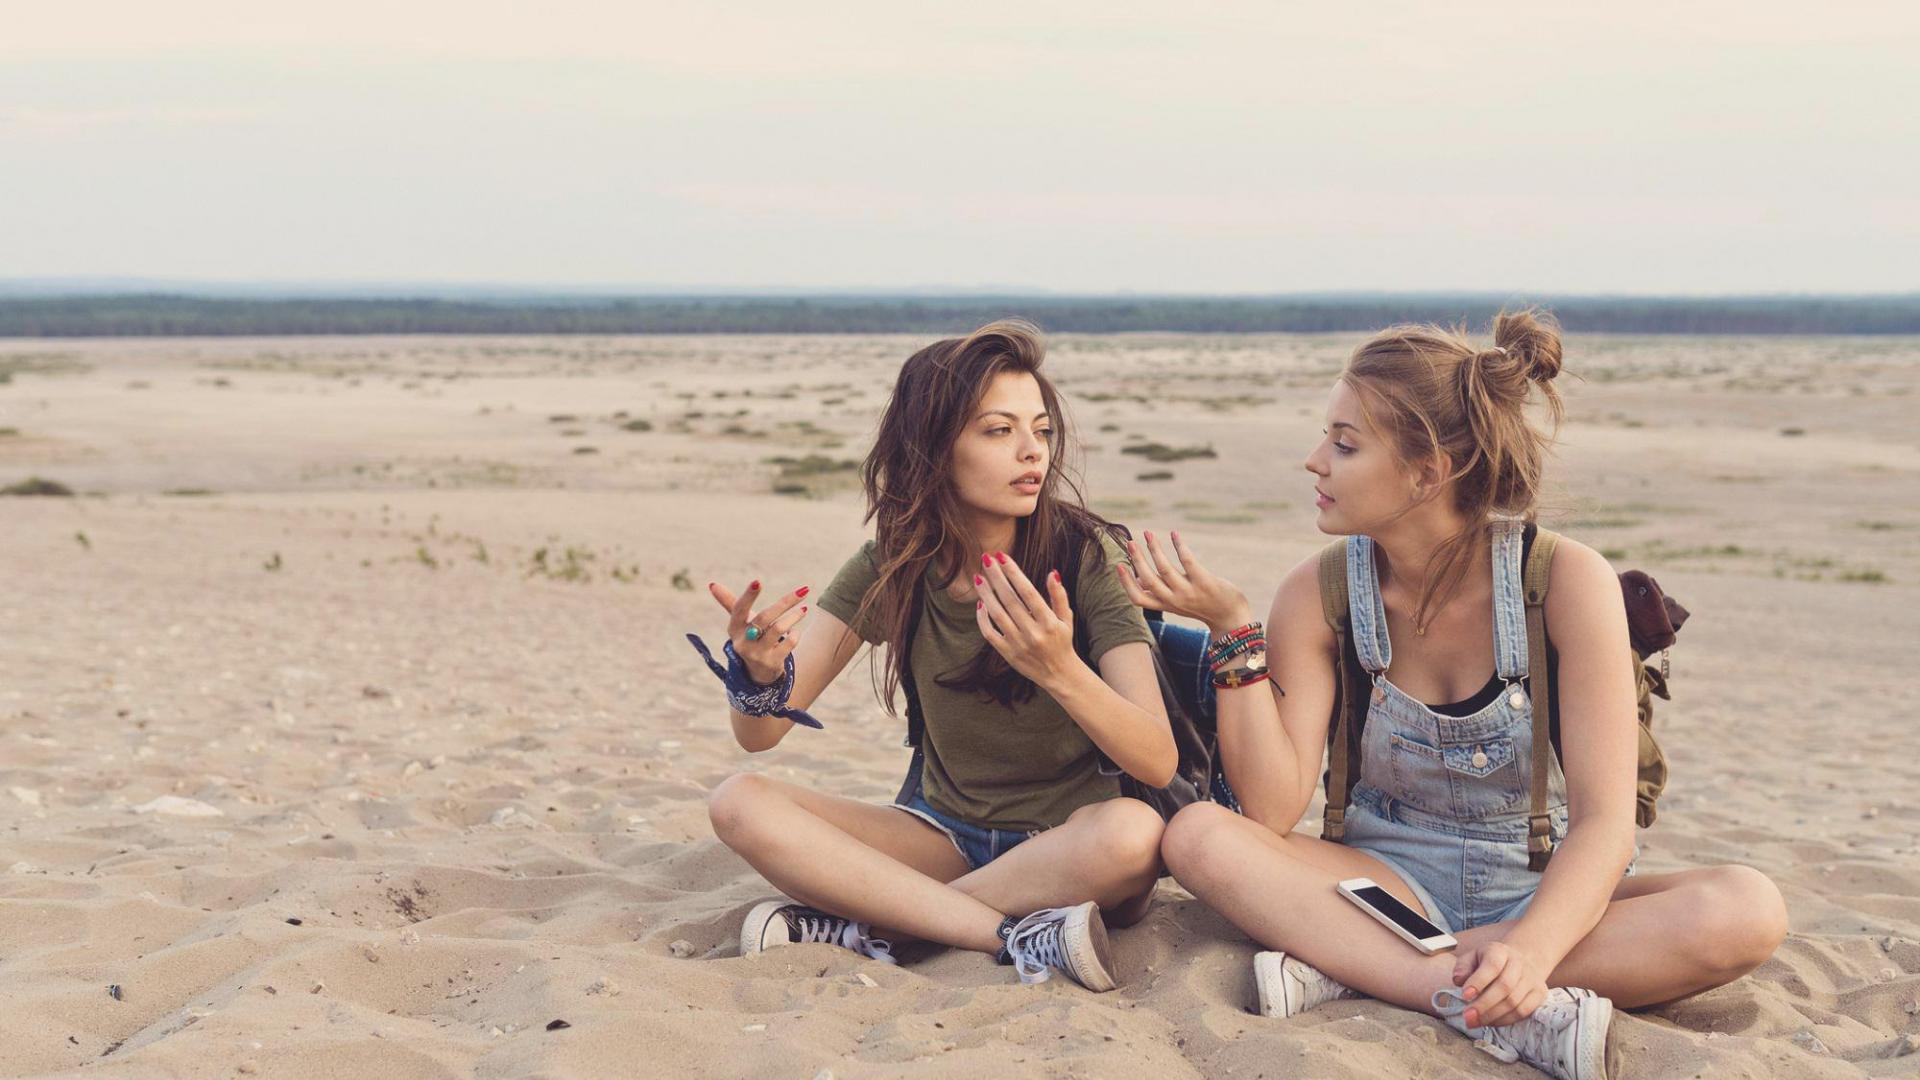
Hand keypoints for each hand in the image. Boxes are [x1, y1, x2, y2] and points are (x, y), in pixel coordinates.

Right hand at [708, 579, 810, 684]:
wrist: (758, 671)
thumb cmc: (750, 637)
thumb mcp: (740, 622)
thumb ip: (729, 602)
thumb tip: (712, 584)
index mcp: (734, 628)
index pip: (739, 609)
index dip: (748, 596)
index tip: (758, 581)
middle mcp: (743, 642)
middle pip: (764, 617)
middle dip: (785, 602)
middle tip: (803, 590)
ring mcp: (757, 654)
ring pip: (779, 629)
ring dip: (794, 617)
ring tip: (803, 609)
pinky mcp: (771, 663)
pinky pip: (789, 643)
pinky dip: (795, 634)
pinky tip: (795, 631)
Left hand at [974, 551, 1078, 685]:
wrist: (1059, 675)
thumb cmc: (1063, 641)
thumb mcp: (1066, 618)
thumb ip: (1059, 596)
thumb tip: (1052, 573)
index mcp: (1048, 622)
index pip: (1028, 592)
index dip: (1013, 573)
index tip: (1002, 557)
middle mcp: (1033, 633)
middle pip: (1009, 600)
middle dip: (996, 577)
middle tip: (986, 558)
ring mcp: (1018, 644)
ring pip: (997, 614)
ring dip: (986, 594)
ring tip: (978, 577)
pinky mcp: (1007, 653)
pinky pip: (990, 633)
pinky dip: (983, 619)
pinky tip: (980, 604)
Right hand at [1114, 530, 1250, 634]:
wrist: (1230, 617)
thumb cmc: (1201, 605)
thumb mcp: (1176, 603)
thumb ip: (1158, 592)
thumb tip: (1137, 579)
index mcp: (1165, 605)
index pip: (1138, 599)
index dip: (1126, 583)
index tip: (1118, 565)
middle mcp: (1174, 601)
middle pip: (1148, 580)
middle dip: (1137, 560)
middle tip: (1130, 542)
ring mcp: (1189, 592)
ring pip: (1165, 569)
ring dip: (1154, 549)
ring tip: (1148, 534)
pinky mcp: (1204, 582)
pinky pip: (1187, 560)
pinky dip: (1179, 545)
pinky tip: (1174, 534)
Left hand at [1451, 940, 1549, 1027]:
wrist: (1518, 962)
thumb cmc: (1488, 963)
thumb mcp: (1472, 958)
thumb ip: (1462, 968)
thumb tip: (1459, 980)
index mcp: (1500, 951)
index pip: (1492, 965)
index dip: (1478, 981)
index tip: (1464, 995)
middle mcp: (1519, 963)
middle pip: (1504, 986)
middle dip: (1484, 1005)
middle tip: (1468, 1017)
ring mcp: (1532, 978)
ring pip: (1514, 1002)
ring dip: (1492, 1016)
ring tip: (1475, 1022)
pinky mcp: (1540, 993)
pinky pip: (1523, 1012)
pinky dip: (1505, 1020)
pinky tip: (1491, 1022)